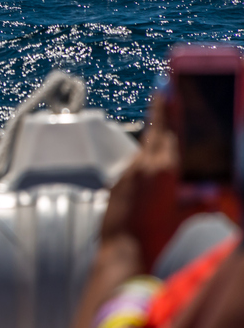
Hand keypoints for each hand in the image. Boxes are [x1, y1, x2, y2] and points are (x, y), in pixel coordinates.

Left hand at [101, 95, 226, 269]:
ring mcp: (127, 170)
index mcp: (165, 169)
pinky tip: (151, 161)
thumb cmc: (157, 235)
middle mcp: (144, 164)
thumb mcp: (185, 216)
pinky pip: (135, 162)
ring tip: (161, 120)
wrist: (121, 247)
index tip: (167, 87)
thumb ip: (201, 200)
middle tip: (163, 89)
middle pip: (154, 131)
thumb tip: (218, 192)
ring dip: (153, 134)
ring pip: (144, 146)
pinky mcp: (117, 179)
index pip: (169, 131)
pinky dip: (145, 156)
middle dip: (160, 111)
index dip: (169, 109)